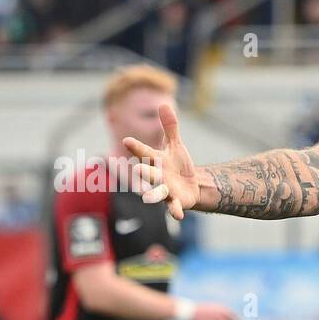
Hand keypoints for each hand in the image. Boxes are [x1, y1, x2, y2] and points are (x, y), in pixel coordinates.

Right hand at [123, 104, 199, 219]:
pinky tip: (178, 215)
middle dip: (144, 171)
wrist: (192, 186)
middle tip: (137, 169)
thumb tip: (165, 104)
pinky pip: (174, 207)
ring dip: (154, 194)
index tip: (126, 140)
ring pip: (158, 191)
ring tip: (148, 198)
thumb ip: (170, 127)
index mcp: (155, 160)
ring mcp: (165, 190)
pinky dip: (175, 211)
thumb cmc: (179, 165)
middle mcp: (157, 176)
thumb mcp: (175, 145)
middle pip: (149, 173)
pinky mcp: (176, 202)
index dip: (135, 147)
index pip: (144, 152)